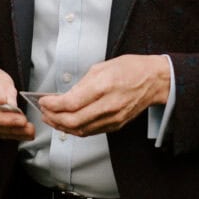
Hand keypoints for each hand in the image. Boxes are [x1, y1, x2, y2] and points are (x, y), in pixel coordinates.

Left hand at [36, 54, 170, 136]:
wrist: (154, 80)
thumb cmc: (131, 69)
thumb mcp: (102, 67)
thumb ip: (81, 84)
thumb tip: (64, 96)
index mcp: (103, 86)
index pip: (70, 103)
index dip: (52, 105)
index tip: (44, 101)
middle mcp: (108, 105)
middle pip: (72, 121)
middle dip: (53, 118)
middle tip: (44, 112)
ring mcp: (113, 118)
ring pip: (80, 130)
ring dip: (62, 126)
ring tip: (52, 119)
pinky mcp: (116, 125)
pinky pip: (91, 132)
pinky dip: (76, 129)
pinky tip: (68, 123)